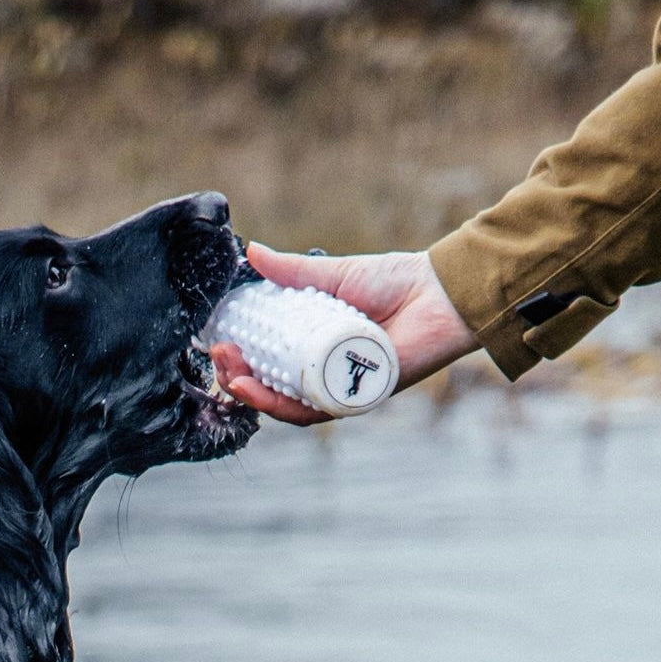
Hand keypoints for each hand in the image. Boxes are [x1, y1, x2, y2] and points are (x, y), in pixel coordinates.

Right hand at [211, 244, 480, 424]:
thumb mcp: (333, 276)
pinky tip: (270, 393)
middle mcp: (327, 374)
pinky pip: (323, 409)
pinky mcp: (364, 396)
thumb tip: (251, 251)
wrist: (442, 293)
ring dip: (258, 398)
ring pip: (292, 407)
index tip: (218, 342)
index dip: (239, 361)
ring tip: (236, 379)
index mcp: (316, 348)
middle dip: (238, 381)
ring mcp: (345, 388)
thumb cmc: (395, 283)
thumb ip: (292, 271)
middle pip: (273, 392)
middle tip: (222, 358)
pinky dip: (293, 404)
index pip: (268, 365)